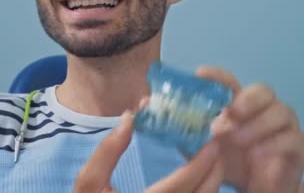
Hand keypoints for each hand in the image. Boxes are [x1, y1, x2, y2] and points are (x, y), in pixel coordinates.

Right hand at [74, 111, 224, 192]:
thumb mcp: (89, 185)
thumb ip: (106, 152)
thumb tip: (129, 117)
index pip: (184, 184)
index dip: (202, 163)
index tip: (210, 142)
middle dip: (215, 171)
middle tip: (215, 148)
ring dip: (212, 184)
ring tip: (209, 163)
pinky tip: (198, 182)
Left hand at [196, 67, 303, 192]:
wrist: (255, 187)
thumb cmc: (231, 162)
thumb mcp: (204, 148)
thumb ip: (189, 133)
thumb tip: (164, 115)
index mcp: (240, 105)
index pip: (231, 83)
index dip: (217, 76)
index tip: (201, 74)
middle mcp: (265, 108)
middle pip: (263, 90)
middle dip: (246, 100)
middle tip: (230, 115)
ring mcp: (285, 125)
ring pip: (281, 112)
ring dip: (256, 125)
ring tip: (237, 141)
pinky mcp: (299, 144)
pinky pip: (294, 137)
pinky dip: (274, 144)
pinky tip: (256, 154)